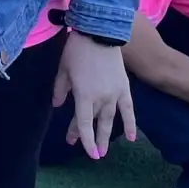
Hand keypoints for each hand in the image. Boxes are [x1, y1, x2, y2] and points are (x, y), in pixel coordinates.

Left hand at [52, 34, 135, 159]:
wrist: (98, 35)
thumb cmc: (76, 51)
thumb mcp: (62, 70)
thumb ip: (60, 90)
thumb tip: (57, 105)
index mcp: (83, 95)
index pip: (83, 123)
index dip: (83, 138)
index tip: (82, 150)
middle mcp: (101, 98)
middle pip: (94, 122)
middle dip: (90, 138)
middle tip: (91, 153)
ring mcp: (115, 94)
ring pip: (110, 119)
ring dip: (106, 135)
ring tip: (104, 150)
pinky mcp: (125, 88)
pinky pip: (129, 110)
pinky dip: (130, 124)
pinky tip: (131, 137)